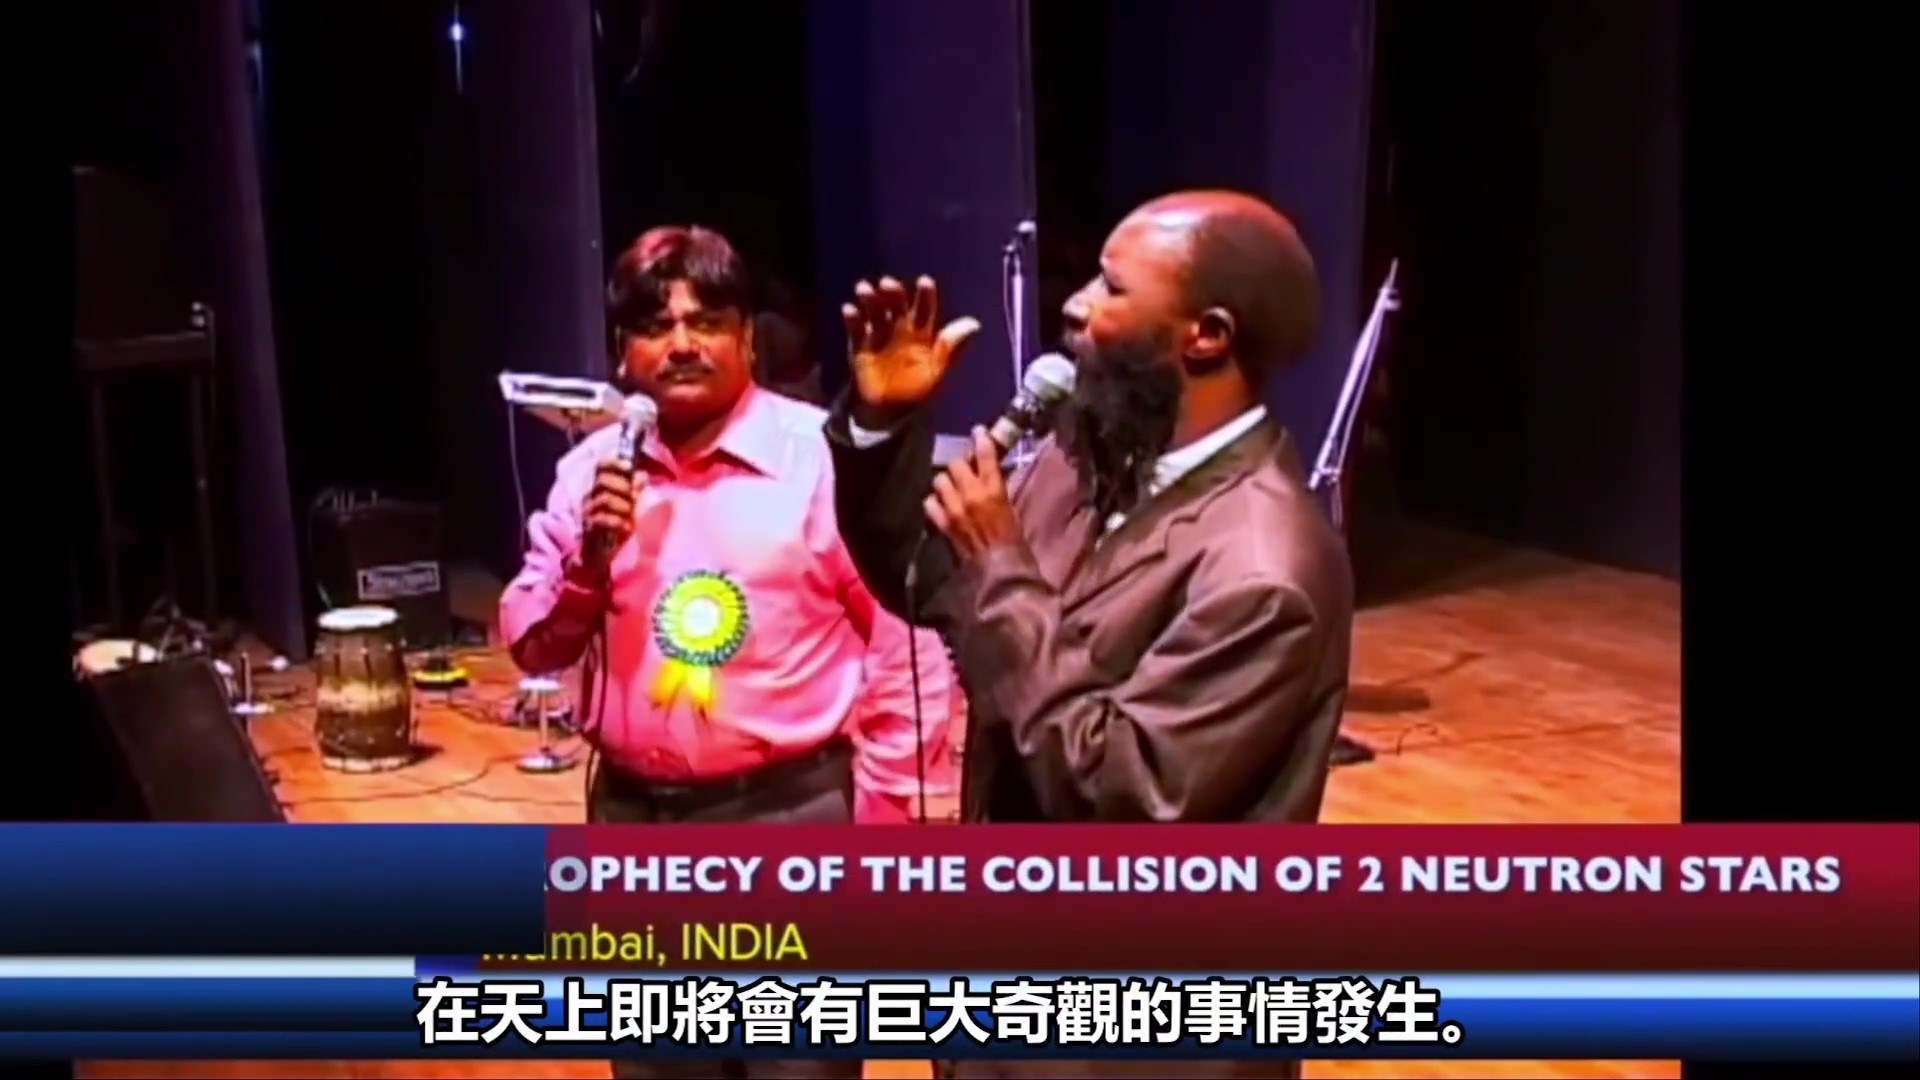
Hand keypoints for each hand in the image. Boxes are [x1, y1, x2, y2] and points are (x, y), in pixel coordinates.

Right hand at [580, 458, 643, 576]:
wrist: (602, 555)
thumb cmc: (618, 527)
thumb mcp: (631, 506)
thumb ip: (635, 489)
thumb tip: (642, 475)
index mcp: (601, 488)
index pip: (600, 466)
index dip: (613, 462)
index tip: (629, 467)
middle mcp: (592, 496)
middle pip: (602, 480)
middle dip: (622, 485)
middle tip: (635, 496)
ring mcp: (589, 512)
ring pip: (603, 498)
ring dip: (622, 504)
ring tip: (632, 514)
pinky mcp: (589, 528)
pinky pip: (601, 519)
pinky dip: (617, 521)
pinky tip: (627, 527)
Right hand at [842, 276, 980, 427]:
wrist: (891, 415)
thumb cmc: (918, 391)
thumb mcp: (939, 371)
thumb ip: (953, 348)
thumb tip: (974, 324)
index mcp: (922, 332)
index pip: (925, 307)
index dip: (925, 294)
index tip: (924, 282)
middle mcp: (900, 328)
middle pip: (897, 304)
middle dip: (893, 292)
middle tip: (887, 284)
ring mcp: (880, 335)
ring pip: (875, 311)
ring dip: (870, 299)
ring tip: (864, 290)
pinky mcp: (860, 346)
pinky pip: (856, 329)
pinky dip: (852, 319)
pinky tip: (849, 310)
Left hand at [925, 427, 1021, 560]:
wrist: (1000, 571)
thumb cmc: (1014, 542)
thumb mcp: (1011, 508)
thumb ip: (998, 488)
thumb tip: (990, 472)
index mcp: (994, 490)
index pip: (985, 454)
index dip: (981, 439)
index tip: (978, 432)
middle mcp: (971, 494)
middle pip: (955, 463)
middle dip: (960, 464)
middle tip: (965, 468)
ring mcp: (953, 509)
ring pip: (940, 480)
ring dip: (946, 482)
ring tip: (952, 488)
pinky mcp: (942, 524)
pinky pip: (930, 503)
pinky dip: (935, 502)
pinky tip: (942, 506)